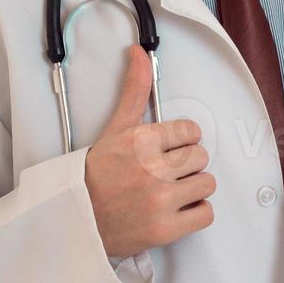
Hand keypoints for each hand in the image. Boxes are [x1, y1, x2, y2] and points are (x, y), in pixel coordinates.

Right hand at [83, 44, 215, 257]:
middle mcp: (152, 170)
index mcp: (141, 141)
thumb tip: (139, 53)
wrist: (77, 220)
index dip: (180, 141)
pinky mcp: (166, 229)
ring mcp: (160, 201)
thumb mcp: (116, 128)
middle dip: (185, 164)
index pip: (191, 132)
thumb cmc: (97, 174)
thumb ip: (134, 90)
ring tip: (169, 191)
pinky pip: (206, 214)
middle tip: (165, 172)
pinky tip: (176, 209)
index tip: (167, 150)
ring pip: (207, 183)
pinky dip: (195, 213)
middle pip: (200, 157)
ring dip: (192, 188)